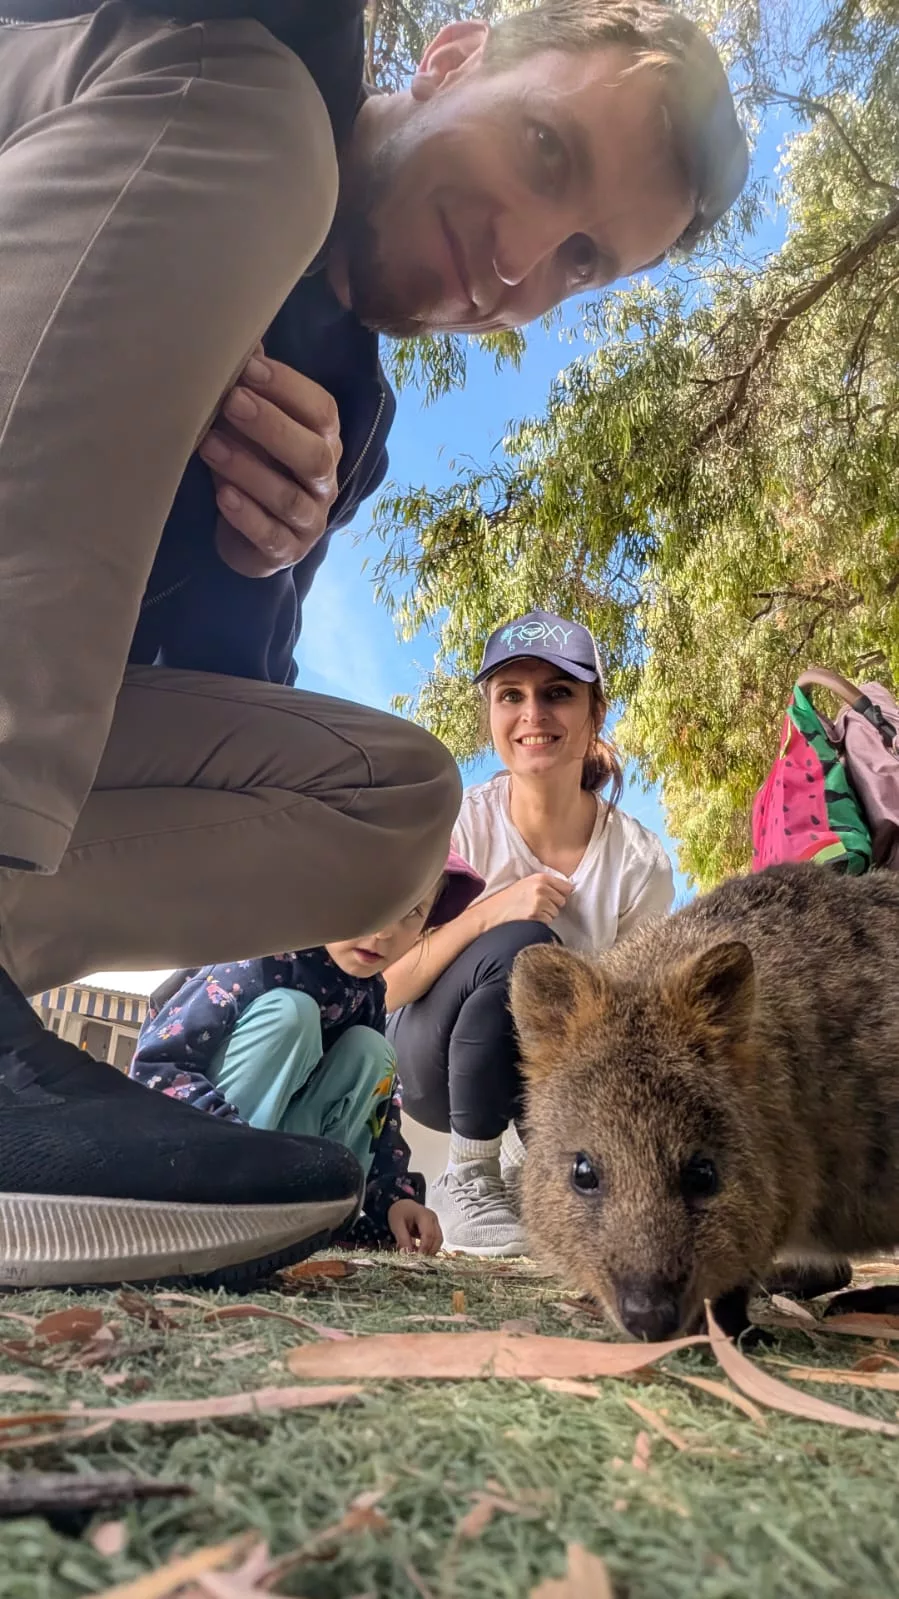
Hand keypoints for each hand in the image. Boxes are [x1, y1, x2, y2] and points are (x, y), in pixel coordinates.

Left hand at [201, 347, 341, 577]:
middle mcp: (325, 481)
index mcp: (324, 441)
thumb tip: (243, 336)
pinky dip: (247, 517)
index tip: (246, 368)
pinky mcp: (287, 552)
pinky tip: (222, 496)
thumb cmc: (256, 465)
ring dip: (248, 469)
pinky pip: (272, 536)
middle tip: (230, 402)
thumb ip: (253, 387)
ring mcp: (309, 520)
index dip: (287, 388)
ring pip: (289, 496)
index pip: (321, 411)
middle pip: (312, 454)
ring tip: (208, 446)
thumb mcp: (255, 425)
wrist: (252, 536)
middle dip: (271, 426)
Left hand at [388, 1198, 442, 1255]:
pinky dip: (430, 1248)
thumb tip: (408, 1255)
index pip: (428, 1234)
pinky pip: (436, 1240)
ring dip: (431, 1251)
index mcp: (424, 1215)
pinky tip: (420, 1252)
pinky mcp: (435, 1227)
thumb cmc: (399, 1212)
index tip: (417, 1259)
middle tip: (418, 1261)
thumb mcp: (397, 1225)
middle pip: (437, 1238)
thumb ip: (403, 1239)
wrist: (401, 1205)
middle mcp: (433, 1219)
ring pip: (438, 1240)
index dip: (424, 1248)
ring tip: (419, 1257)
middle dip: (429, 1251)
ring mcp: (435, 1223)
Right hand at [481, 872, 572, 927]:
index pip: (566, 887)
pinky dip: (541, 922)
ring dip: (546, 915)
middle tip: (536, 906)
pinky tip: (529, 918)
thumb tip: (568, 890)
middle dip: (553, 905)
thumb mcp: (527, 883)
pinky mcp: (535, 915)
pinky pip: (548, 921)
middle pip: (562, 901)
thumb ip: (546, 884)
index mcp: (541, 878)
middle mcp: (541, 888)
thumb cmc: (509, 899)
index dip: (560, 894)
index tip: (552, 897)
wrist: (491, 912)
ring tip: (530, 911)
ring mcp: (539, 902)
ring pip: (556, 912)